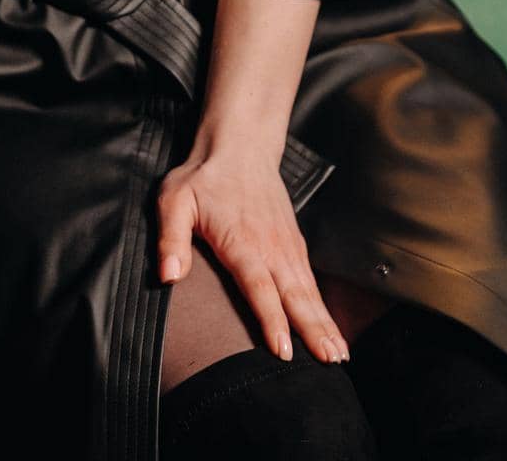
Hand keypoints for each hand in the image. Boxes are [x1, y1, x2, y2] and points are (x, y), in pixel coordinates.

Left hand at [155, 150, 349, 365]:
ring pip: (307, 291)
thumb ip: (170, 238)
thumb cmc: (204, 176)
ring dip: (324, 323)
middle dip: (312, 330)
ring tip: (339, 356)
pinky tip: (331, 330)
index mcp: (241, 240)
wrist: (240, 145)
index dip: (271, 319)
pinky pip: (310, 280)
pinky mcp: (293, 243)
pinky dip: (323, 307)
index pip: (259, 287)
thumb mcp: (175, 199)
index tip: (283, 350)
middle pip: (294, 295)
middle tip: (330, 362)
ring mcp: (286, 245)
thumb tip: (168, 276)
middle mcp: (270, 246)